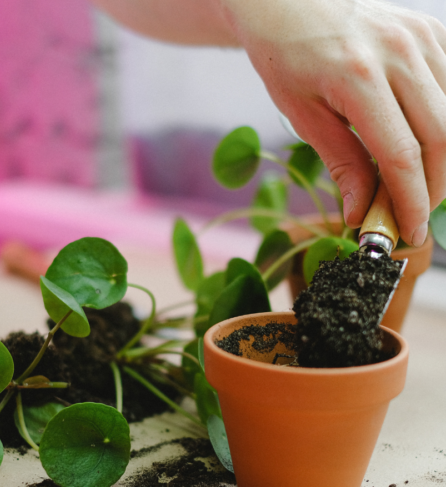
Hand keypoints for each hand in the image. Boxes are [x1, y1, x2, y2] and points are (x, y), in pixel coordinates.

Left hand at [221, 0, 445, 245]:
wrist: (294, 3)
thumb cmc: (288, 60)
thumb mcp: (303, 116)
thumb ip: (341, 163)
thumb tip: (361, 213)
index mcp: (357, 77)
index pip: (400, 154)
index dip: (410, 201)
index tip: (408, 232)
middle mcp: (400, 53)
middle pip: (441, 137)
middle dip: (434, 188)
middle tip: (414, 218)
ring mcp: (423, 37)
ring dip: (444, 162)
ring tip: (419, 189)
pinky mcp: (433, 31)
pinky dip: (445, 127)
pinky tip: (428, 149)